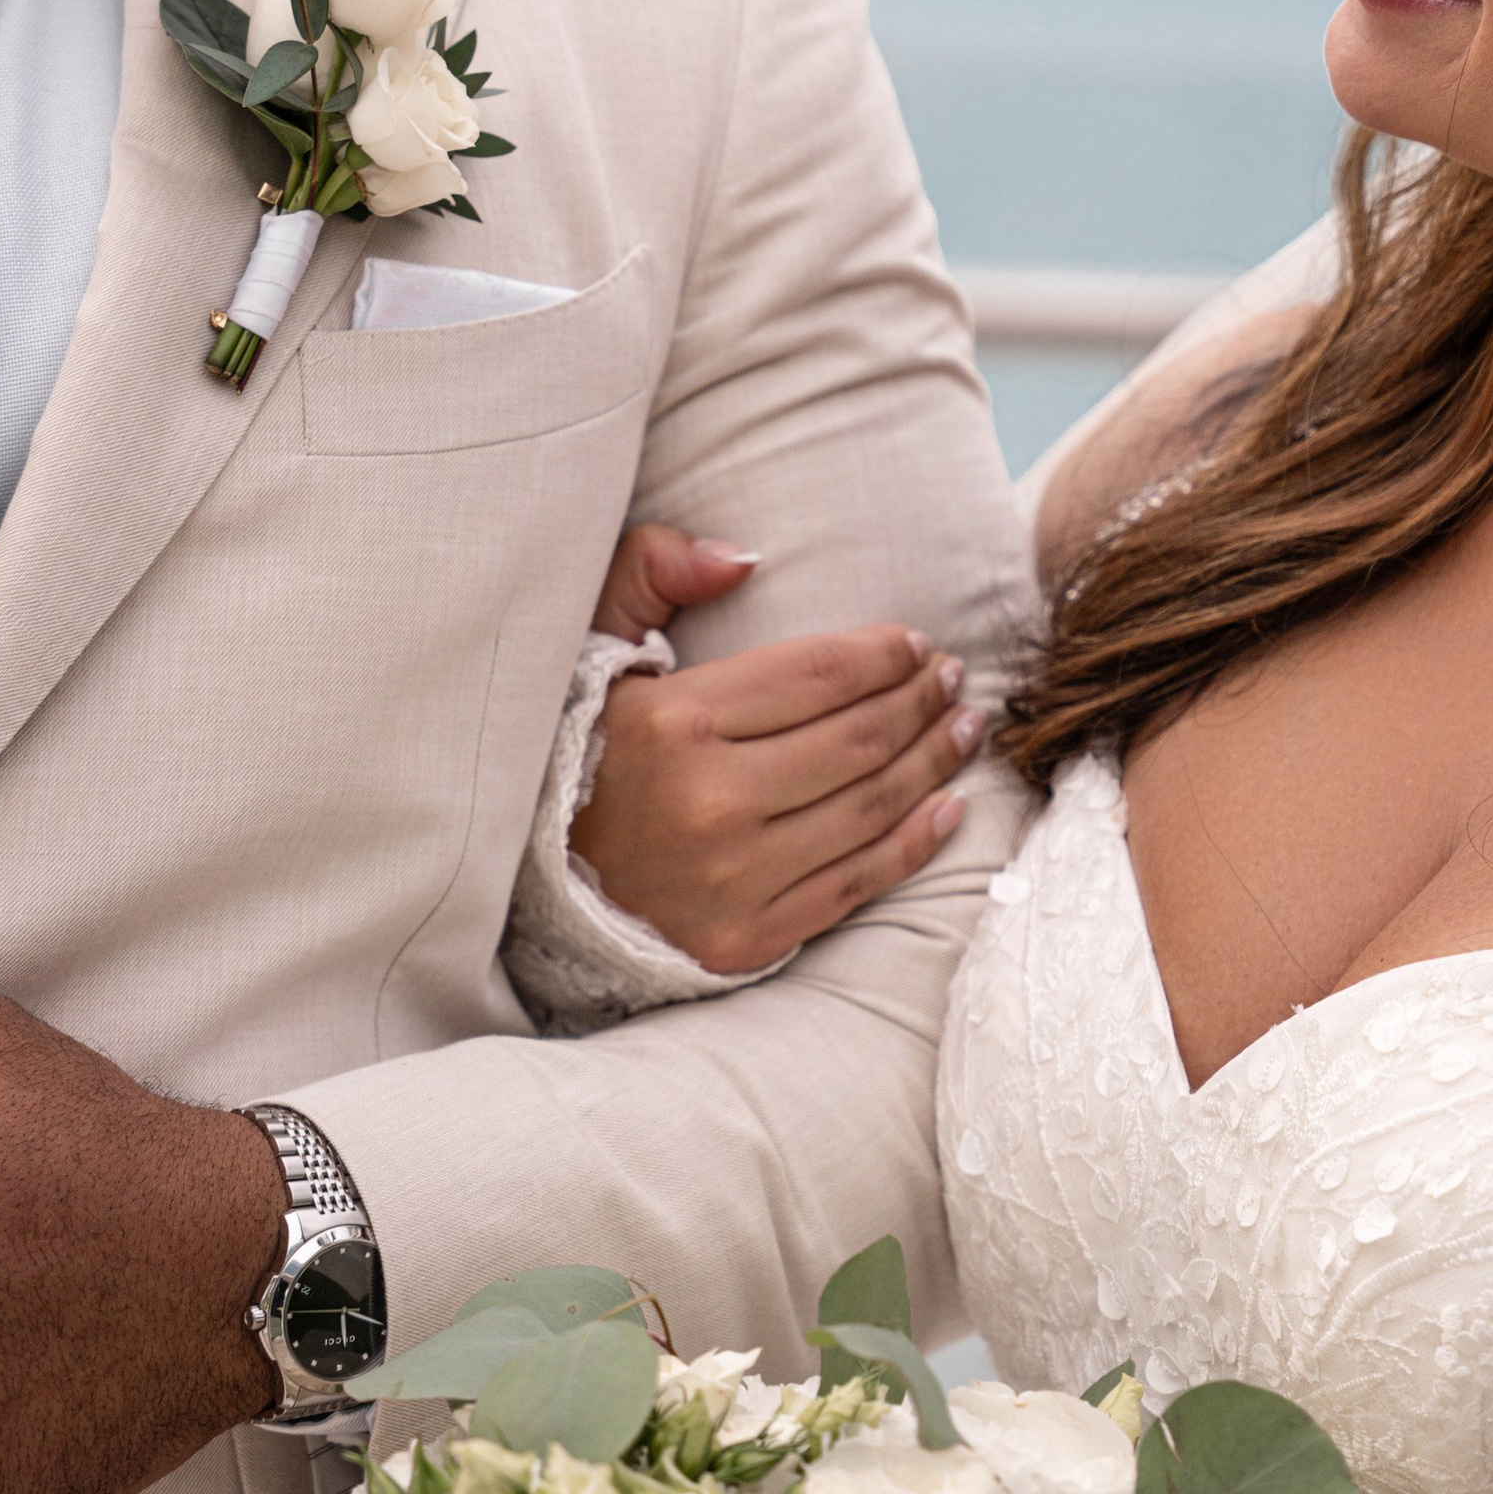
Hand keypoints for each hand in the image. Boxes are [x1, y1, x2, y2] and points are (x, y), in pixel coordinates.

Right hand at [573, 526, 984, 973]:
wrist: (530, 883)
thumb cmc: (574, 749)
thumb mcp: (590, 641)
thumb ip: (652, 571)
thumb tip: (742, 556)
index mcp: (675, 722)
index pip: (817, 674)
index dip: (882, 654)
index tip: (915, 643)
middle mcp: (710, 803)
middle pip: (857, 741)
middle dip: (920, 701)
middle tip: (953, 679)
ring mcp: (731, 878)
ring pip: (869, 810)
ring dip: (933, 764)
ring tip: (963, 730)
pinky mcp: (745, 937)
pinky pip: (855, 884)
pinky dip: (915, 844)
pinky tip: (948, 808)